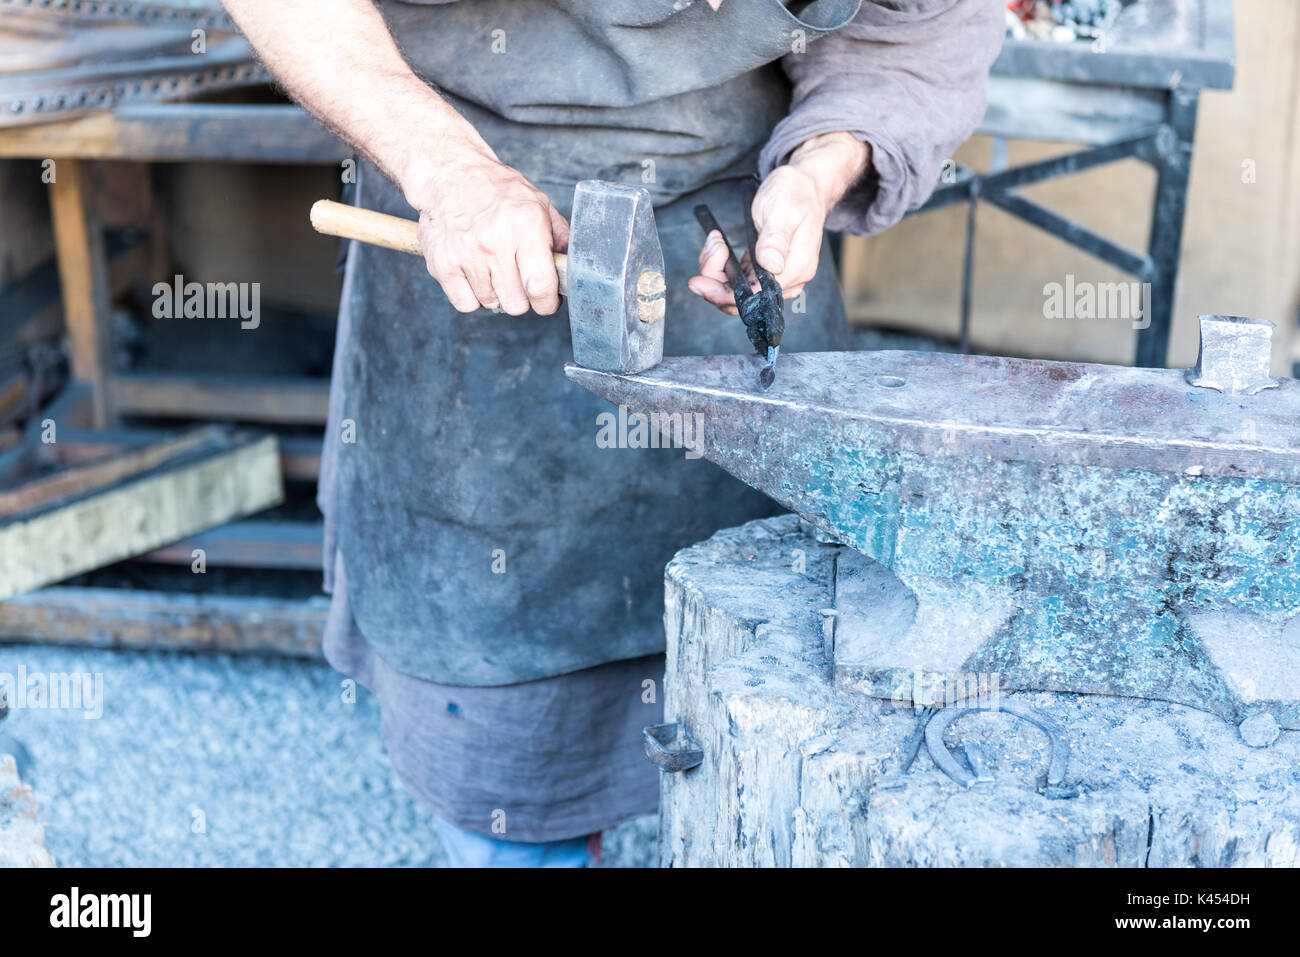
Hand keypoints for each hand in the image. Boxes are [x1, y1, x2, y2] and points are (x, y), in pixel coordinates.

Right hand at [404, 142, 569, 315]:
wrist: (450, 174)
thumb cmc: (497, 190)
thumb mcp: (537, 203)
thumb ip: (559, 235)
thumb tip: (572, 267)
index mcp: (525, 226)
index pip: (540, 288)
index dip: (547, 303)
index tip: (547, 300)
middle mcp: (495, 242)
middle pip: (516, 304)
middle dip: (522, 297)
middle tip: (518, 278)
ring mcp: (466, 255)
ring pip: (491, 304)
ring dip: (496, 293)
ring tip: (492, 267)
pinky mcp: (443, 264)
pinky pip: (465, 304)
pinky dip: (472, 296)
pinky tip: (475, 274)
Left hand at [688, 132, 869, 314]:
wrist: (803, 186)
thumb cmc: (795, 194)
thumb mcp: (782, 211)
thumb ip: (775, 240)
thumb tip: (772, 266)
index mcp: (797, 268)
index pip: (757, 296)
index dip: (725, 292)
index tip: (701, 279)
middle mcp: (789, 279)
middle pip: (744, 301)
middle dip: (715, 282)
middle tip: (708, 250)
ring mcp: (777, 276)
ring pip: (737, 291)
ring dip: (716, 271)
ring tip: (715, 240)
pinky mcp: (765, 270)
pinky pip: (738, 280)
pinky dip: (722, 267)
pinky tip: (718, 246)